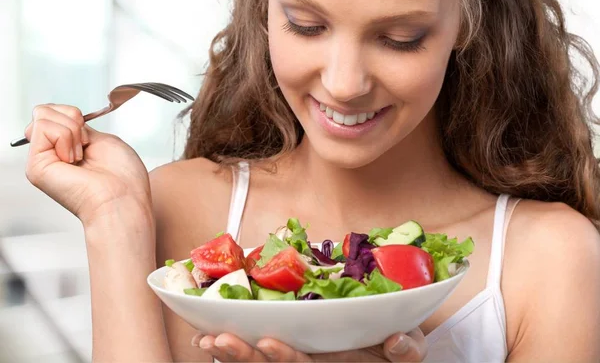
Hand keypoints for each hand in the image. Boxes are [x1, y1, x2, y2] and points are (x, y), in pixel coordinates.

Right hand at [23, 104, 151, 226]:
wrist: (123, 200)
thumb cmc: (123, 178)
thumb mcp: (102, 140)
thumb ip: (78, 128)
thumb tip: (61, 116)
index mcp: (66, 148)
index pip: (54, 112)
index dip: (74, 115)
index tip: (90, 136)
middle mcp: (51, 154)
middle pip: (44, 110)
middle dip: (72, 120)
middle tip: (86, 147)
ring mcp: (41, 160)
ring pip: (42, 115)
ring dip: (72, 131)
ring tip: (81, 157)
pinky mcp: (35, 166)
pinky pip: (43, 127)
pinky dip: (66, 138)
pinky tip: (74, 160)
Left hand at [191, 329, 426, 361]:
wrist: (385, 352)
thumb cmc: (393, 349)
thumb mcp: (410, 352)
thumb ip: (408, 351)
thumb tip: (398, 342)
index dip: (286, 358)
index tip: (267, 342)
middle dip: (245, 358)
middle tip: (218, 341)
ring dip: (230, 356)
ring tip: (204, 341)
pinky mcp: (287, 354)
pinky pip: (256, 359)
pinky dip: (230, 353)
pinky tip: (207, 341)